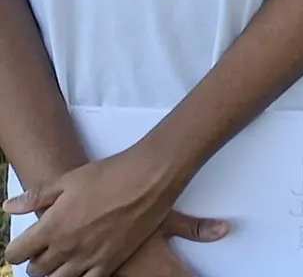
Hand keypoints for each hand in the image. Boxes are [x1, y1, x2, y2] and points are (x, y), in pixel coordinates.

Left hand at [3, 146, 218, 276]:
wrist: (149, 178)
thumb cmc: (109, 174)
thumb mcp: (69, 179)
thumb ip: (36, 197)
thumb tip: (9, 206)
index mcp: (51, 227)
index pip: (16, 253)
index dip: (16, 249)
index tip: (24, 243)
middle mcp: (66, 248)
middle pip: (36, 270)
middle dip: (35, 261)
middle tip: (45, 248)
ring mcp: (89, 258)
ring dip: (55, 271)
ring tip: (63, 258)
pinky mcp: (110, 263)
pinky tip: (82, 266)